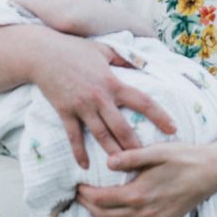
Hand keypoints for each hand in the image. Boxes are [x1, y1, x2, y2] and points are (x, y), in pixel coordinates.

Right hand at [31, 35, 175, 168]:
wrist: (43, 54)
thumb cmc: (74, 49)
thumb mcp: (103, 49)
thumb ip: (123, 58)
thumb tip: (142, 63)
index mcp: (112, 82)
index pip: (142, 101)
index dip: (159, 115)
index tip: (173, 128)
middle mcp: (99, 97)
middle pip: (122, 127)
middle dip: (136, 145)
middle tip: (149, 160)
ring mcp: (81, 107)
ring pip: (101, 136)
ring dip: (113, 152)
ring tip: (123, 167)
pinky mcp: (65, 112)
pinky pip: (74, 137)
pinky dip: (79, 152)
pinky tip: (85, 166)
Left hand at [77, 141, 213, 216]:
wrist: (211, 170)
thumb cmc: (183, 157)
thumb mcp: (156, 151)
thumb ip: (130, 157)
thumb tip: (107, 162)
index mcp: (139, 193)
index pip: (102, 200)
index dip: (86, 195)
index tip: (77, 187)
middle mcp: (145, 212)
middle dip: (89, 207)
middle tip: (79, 197)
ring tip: (93, 209)